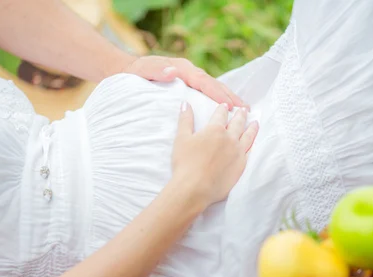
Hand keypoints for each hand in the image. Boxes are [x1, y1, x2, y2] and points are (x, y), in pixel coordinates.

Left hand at [123, 56, 245, 109]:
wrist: (127, 70)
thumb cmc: (135, 74)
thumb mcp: (143, 71)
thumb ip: (157, 71)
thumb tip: (172, 72)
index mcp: (182, 69)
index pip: (204, 82)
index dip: (218, 94)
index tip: (230, 105)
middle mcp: (189, 72)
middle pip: (214, 84)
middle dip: (230, 97)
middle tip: (246, 109)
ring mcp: (191, 78)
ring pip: (214, 88)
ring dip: (229, 98)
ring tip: (244, 110)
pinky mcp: (189, 85)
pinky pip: (208, 92)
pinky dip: (220, 100)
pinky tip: (228, 110)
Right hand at [172, 102, 258, 206]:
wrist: (195, 188)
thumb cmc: (185, 163)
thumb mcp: (181, 138)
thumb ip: (185, 120)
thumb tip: (186, 104)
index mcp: (215, 129)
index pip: (220, 115)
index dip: (222, 109)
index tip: (225, 106)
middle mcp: (229, 138)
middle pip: (237, 123)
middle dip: (240, 115)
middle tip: (244, 110)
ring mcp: (238, 152)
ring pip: (248, 136)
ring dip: (251, 128)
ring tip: (255, 122)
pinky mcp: (241, 165)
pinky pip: (250, 151)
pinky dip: (253, 144)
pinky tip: (253, 142)